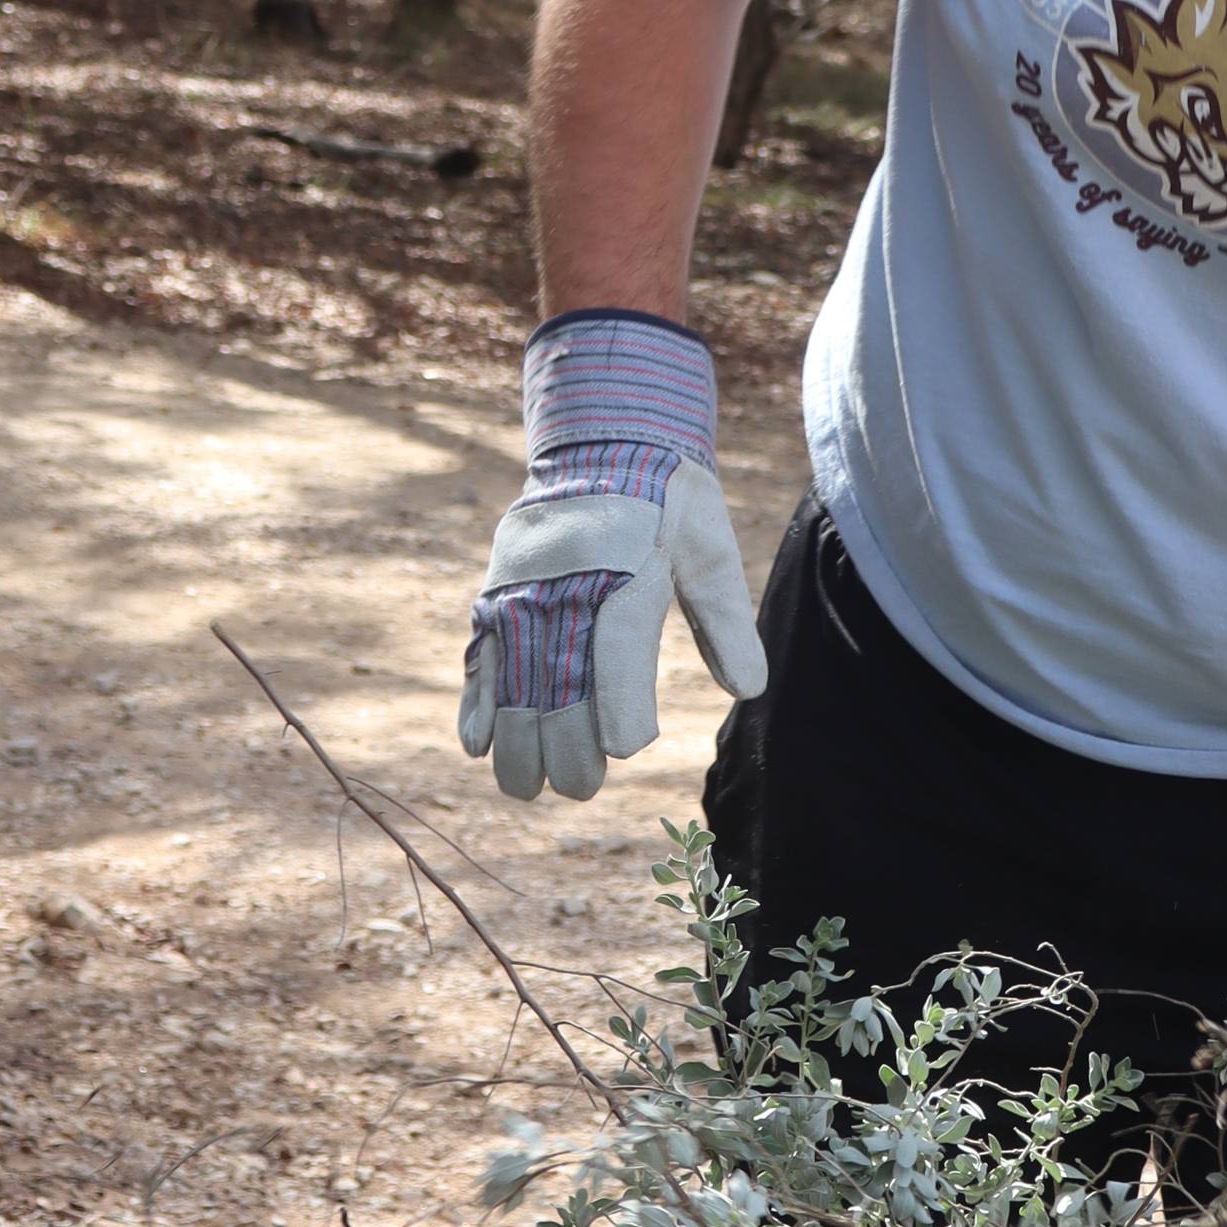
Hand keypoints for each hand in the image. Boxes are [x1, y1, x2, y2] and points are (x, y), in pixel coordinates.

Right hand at [458, 311, 767, 803]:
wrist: (607, 437)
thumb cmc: (672, 501)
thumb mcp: (711, 549)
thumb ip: (727, 621)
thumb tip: (750, 691)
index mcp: (624, 575)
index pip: (615, 659)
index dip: (618, 713)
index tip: (625, 752)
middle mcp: (565, 588)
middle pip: (556, 686)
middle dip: (565, 749)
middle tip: (582, 789)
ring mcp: (523, 591)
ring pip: (511, 681)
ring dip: (515, 742)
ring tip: (528, 789)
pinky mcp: (498, 590)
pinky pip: (480, 654)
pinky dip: (476, 698)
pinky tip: (477, 744)